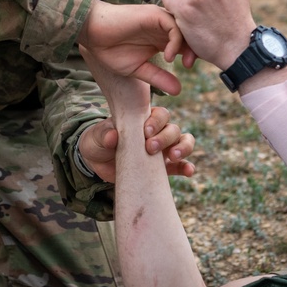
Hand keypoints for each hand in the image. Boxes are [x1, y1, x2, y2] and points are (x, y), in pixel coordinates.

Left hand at [77, 106, 195, 182]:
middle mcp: (157, 132)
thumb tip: (113, 136)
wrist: (97, 162)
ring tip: (174, 156)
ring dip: (183, 148)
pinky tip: (188, 171)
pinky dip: (186, 167)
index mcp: (144, 119)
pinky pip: (180, 166)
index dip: (156, 121)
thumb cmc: (99, 141)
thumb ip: (104, 134)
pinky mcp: (162, 168)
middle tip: (150, 148)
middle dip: (165, 137)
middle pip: (173, 128)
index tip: (145, 132)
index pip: (159, 114)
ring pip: (183, 142)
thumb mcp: (97, 135)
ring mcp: (162, 149)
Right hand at [78, 1, 191, 94]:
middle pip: (190, 34)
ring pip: (185, 27)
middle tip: (191, 66)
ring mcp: (159, 19)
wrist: (91, 33)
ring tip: (185, 63)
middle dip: (196, 49)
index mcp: (161, 37)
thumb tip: (179, 91)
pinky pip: (173, 26)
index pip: (186, 42)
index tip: (189, 70)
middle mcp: (163, 26)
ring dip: (189, 46)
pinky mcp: (153, 15)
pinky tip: (169, 56)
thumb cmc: (109, 50)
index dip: (193, 54)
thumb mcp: (138, 69)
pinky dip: (175, 41)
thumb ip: (158, 77)